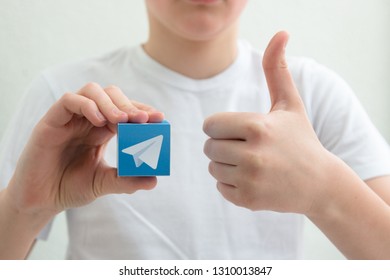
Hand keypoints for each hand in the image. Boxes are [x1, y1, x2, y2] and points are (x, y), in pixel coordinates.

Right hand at [6, 83, 163, 215]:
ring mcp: (70, 118)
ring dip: (110, 103)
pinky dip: (86, 105)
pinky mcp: (52, 121)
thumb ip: (126, 180)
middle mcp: (88, 120)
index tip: (159, 117)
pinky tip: (98, 121)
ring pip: (92, 91)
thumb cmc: (70, 188)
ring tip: (122, 121)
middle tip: (142, 119)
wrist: (41, 200)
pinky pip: (69, 101)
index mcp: (102, 130)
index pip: (125, 110)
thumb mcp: (103, 183)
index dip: (142, 110)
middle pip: (111, 95)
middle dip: (129, 104)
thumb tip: (154, 181)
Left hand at [203, 31, 331, 213]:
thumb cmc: (300, 140)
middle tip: (246, 147)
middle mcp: (252, 154)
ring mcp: (250, 179)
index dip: (220, 126)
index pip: (210, 124)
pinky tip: (252, 179)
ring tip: (250, 163)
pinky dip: (231, 183)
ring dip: (225, 164)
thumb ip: (276, 70)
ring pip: (212, 167)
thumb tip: (280, 33)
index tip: (237, 129)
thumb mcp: (289, 104)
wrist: (319, 182)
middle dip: (223, 145)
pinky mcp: (248, 199)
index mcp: (257, 127)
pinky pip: (220, 187)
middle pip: (209, 147)